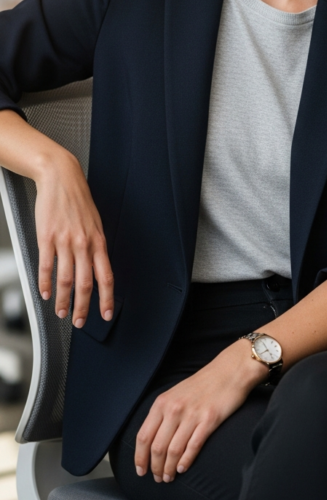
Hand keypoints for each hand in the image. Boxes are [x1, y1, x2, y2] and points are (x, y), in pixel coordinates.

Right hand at [35, 149, 112, 325]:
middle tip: (80, 321)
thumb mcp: (95, 223)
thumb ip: (96, 246)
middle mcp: (84, 243)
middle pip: (86, 283)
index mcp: (98, 241)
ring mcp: (65, 241)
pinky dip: (45, 284)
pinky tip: (44, 293)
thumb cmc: (78, 200)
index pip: (106, 277)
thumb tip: (97, 268)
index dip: (107, 298)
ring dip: (63, 300)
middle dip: (84, 307)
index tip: (107, 314)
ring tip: (61, 311)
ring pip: (66, 279)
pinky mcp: (47, 237)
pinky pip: (46, 266)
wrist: (61, 178)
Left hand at [134, 340, 266, 482]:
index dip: (140, 458)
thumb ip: (163, 413)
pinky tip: (182, 469)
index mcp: (162, 403)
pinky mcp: (209, 420)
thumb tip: (151, 440)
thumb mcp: (175, 394)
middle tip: (157, 478)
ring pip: (173, 450)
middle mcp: (174, 409)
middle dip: (155, 467)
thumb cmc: (202, 384)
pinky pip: (193, 447)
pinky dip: (185, 462)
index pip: (143, 436)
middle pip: (157, 447)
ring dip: (169, 469)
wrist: (230, 370)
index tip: (141, 471)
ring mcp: (192, 415)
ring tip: (169, 477)